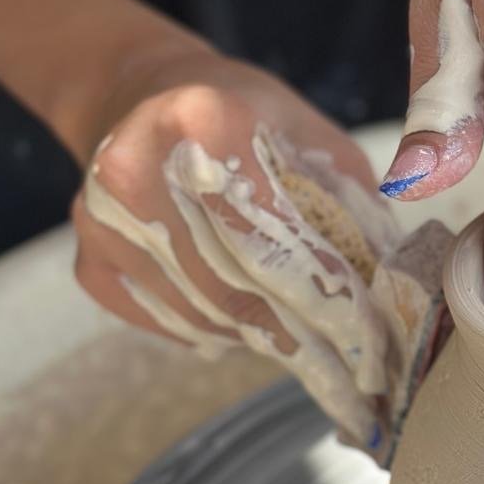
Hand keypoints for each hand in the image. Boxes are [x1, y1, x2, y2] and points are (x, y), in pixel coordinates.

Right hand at [70, 44, 400, 446]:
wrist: (143, 95)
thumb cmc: (244, 117)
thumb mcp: (308, 135)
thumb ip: (350, 201)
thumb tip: (394, 283)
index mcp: (203, 121)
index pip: (276, 234)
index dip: (328, 298)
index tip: (372, 347)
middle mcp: (138, 169)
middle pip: (239, 286)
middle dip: (308, 343)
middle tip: (357, 387)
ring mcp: (103, 222)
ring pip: (206, 315)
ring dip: (267, 347)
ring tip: (316, 362)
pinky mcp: (88, 260)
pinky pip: (168, 323)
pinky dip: (217, 336)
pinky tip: (247, 331)